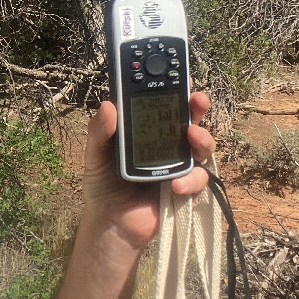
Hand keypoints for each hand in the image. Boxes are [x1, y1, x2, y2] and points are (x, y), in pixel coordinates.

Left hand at [81, 92, 215, 250]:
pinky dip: (191, 180)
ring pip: (201, 146)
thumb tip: (107, 105)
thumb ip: (100, 132)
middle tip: (197, 99)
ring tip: (192, 135)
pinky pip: (198, 179)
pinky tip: (174, 185)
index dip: (172, 88)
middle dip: (196, 106)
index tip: (177, 74)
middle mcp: (167, 143)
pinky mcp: (185, 187)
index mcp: (146, 130)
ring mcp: (178, 165)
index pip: (162, 103)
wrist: (111, 224)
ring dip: (202, 138)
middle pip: (189, 119)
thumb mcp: (95, 156)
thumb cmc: (103, 186)